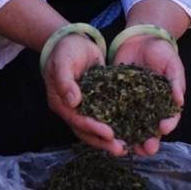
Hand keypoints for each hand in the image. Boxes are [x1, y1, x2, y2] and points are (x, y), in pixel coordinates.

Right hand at [42, 33, 118, 154]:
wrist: (72, 41)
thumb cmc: (65, 50)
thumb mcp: (63, 62)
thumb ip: (65, 81)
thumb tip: (73, 102)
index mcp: (60, 102)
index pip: (77, 120)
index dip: (93, 128)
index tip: (109, 133)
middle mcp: (71, 109)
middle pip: (86, 130)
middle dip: (103, 141)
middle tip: (120, 149)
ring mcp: (84, 105)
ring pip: (95, 127)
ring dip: (109, 138)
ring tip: (126, 147)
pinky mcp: (96, 99)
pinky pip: (105, 115)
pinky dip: (115, 123)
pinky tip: (129, 130)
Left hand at [110, 29, 184, 156]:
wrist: (141, 38)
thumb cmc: (161, 51)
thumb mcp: (173, 63)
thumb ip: (176, 81)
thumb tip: (180, 100)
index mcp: (166, 100)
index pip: (170, 117)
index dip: (168, 124)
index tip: (164, 128)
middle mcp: (150, 107)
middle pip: (150, 129)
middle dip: (149, 141)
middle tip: (146, 150)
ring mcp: (133, 104)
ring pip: (133, 127)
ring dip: (131, 140)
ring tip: (128, 150)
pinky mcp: (117, 98)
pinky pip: (115, 114)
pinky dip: (113, 125)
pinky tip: (109, 133)